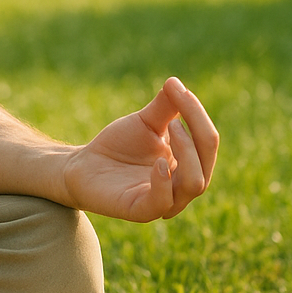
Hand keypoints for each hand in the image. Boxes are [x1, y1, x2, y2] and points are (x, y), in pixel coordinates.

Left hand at [61, 77, 218, 222]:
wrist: (84, 165)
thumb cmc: (119, 145)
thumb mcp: (144, 121)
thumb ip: (165, 105)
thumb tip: (176, 81)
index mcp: (189, 163)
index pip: (207, 141)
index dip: (197, 114)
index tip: (178, 89)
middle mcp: (182, 185)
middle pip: (206, 162)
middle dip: (197, 133)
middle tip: (175, 115)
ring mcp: (165, 201)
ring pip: (194, 184)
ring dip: (187, 154)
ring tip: (170, 130)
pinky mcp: (141, 211)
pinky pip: (163, 202)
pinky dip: (164, 182)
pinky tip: (159, 162)